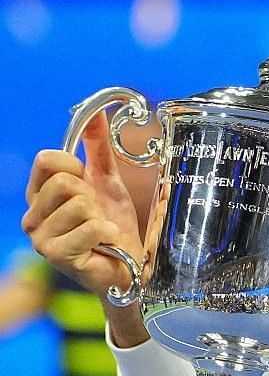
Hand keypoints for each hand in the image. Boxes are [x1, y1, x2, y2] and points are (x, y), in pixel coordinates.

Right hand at [21, 113, 145, 297]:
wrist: (128, 263)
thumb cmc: (113, 223)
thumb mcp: (107, 180)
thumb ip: (97, 148)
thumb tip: (96, 111)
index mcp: (39, 194)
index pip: (47, 160)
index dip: (76, 166)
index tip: (87, 182)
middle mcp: (32, 215)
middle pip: (64, 182)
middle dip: (91, 194)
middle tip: (97, 212)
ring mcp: (41, 238)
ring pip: (78, 204)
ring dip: (100, 215)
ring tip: (101, 229)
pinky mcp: (58, 256)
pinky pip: (89, 227)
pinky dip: (106, 231)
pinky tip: (106, 241)